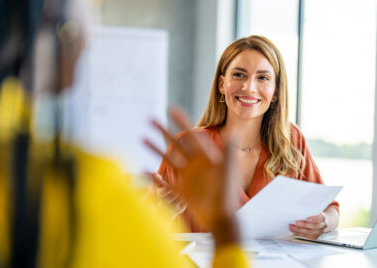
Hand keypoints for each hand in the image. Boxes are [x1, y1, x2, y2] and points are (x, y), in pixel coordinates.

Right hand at [144, 107, 240, 245]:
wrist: (223, 217)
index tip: (171, 109)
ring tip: (142, 137)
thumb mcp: (228, 169)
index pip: (191, 135)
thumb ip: (228, 151)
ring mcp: (186, 177)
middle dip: (163, 131)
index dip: (181, 121)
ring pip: (167, 159)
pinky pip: (164, 182)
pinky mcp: (181, 191)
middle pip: (175, 144)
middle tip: (150, 119)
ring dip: (155, 148)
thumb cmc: (227, 193)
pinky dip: (153, 176)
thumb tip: (233, 132)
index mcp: (205, 156)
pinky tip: (142, 169)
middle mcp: (194, 164)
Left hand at [289, 213, 327, 239]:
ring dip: (299, 230)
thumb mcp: (314, 211)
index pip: (318, 219)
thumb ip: (309, 211)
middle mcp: (322, 226)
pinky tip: (293, 230)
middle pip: (313, 227)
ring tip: (291, 226)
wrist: (321, 222)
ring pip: (309, 233)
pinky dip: (298, 233)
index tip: (307, 218)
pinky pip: (306, 236)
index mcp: (322, 218)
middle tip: (296, 222)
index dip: (313, 219)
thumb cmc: (315, 215)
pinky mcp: (314, 237)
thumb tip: (299, 209)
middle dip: (303, 225)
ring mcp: (318, 232)